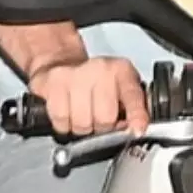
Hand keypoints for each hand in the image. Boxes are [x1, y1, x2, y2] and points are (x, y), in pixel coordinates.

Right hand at [28, 56, 149, 136]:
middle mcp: (100, 69)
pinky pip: (61, 121)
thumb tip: (134, 129)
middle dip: (102, 128)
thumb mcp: (120, 87)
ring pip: (82, 123)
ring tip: (82, 114)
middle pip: (105, 118)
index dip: (137, 116)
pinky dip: (64, 125)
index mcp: (121, 70)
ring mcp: (75, 74)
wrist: (62, 62)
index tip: (138, 129)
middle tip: (98, 118)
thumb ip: (132, 107)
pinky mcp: (54, 83)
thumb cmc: (94, 81)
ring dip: (82, 127)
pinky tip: (68, 113)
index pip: (133, 96)